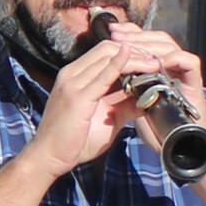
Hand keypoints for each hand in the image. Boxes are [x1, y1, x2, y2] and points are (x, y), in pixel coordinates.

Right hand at [22, 24, 151, 176]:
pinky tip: (135, 61)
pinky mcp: (77, 96)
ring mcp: (73, 83)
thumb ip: (125, 106)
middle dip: (135, 51)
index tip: (150, 60)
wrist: (49, 157)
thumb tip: (148, 100)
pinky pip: (102, 75)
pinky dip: (120, 65)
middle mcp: (72, 74)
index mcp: (76, 76)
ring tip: (154, 63)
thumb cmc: (75, 141)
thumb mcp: (106, 119)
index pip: (104, 52)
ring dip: (134, 58)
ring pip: (106, 57)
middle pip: (106, 49)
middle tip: (156, 59)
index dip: (129, 52)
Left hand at [93, 21, 205, 160]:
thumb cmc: (157, 133)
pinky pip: (188, 61)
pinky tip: (153, 60)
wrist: (178, 150)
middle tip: (117, 33)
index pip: (146, 44)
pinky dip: (172, 57)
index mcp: (159, 72)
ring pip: (170, 46)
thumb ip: (126, 90)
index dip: (130, 36)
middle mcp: (173, 68)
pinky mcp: (195, 82)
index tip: (112, 32)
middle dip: (136, 35)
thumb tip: (105, 76)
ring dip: (150, 44)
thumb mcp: (134, 107)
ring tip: (131, 45)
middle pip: (157, 40)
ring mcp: (185, 74)